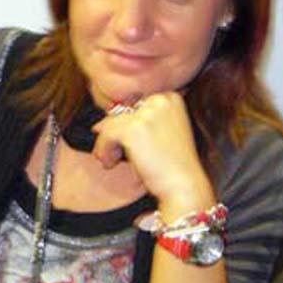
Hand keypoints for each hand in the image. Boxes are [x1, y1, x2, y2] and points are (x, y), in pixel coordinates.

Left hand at [92, 93, 214, 215]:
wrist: (183, 184)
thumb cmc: (173, 165)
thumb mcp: (160, 135)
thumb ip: (137, 123)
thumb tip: (99, 124)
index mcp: (171, 98)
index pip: (135, 105)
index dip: (128, 126)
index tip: (131, 145)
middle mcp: (160, 100)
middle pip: (122, 112)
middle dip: (116, 135)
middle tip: (117, 155)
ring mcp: (147, 112)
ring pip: (111, 123)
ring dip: (107, 143)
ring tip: (112, 160)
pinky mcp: (133, 127)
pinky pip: (106, 135)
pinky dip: (104, 150)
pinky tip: (111, 163)